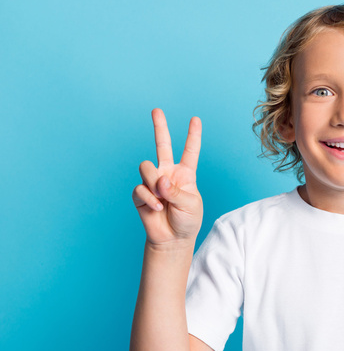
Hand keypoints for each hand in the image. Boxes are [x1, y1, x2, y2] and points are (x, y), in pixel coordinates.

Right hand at [132, 108, 202, 246]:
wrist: (173, 240)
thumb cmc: (187, 221)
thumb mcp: (190, 205)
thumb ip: (176, 190)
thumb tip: (159, 180)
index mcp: (185, 174)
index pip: (190, 151)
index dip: (193, 135)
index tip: (195, 119)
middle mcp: (167, 173)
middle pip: (162, 145)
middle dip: (159, 127)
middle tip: (157, 110)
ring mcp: (152, 182)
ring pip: (146, 167)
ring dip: (153, 182)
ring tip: (161, 197)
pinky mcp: (140, 194)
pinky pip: (141, 188)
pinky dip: (149, 198)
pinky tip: (156, 207)